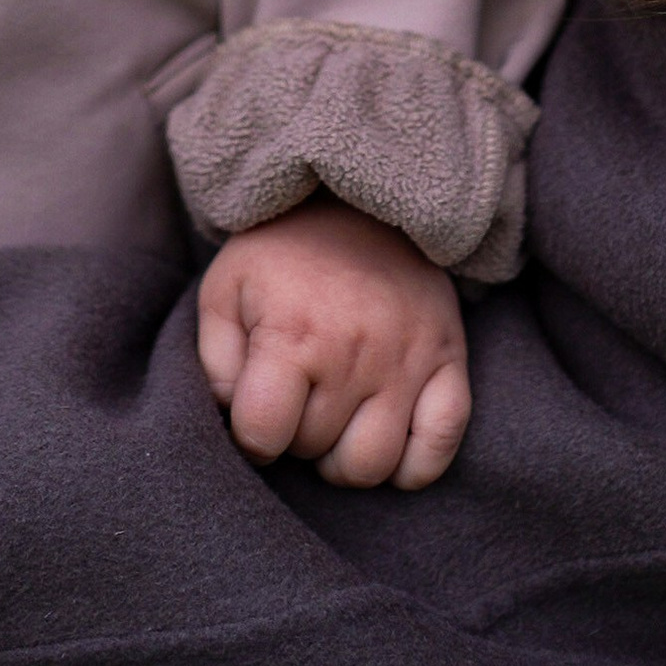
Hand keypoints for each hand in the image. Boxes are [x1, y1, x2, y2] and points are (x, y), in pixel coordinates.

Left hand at [196, 199, 469, 491]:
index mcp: (294, 333)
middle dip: (297, 437)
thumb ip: (215, 363)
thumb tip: (234, 416)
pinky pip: (440, 446)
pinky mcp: (449, 358)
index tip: (255, 412)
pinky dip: (413, 464)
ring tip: (336, 422)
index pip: (263, 436)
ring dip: (346, 458)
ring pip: (374, 465)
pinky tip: (388, 441)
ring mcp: (409, 358)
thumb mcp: (225, 290)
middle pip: (316, 451)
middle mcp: (356, 351)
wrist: (360, 200)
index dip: (250, 436)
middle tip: (299, 399)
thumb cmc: (282, 255)